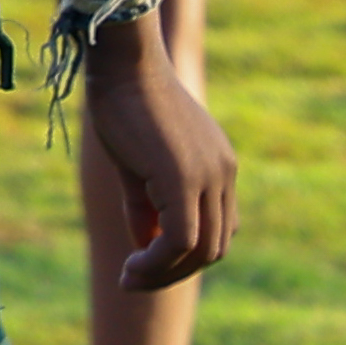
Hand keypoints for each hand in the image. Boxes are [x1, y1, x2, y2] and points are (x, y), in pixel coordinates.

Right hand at [78, 36, 237, 289]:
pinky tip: (132, 266)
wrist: (122, 63)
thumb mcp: (137, 166)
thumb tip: (146, 249)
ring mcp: (210, 175)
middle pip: (215, 247)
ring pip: (202, 249)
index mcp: (219, 167)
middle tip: (135, 281)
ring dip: (166, 274)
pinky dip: (159, 262)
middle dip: (176, 273)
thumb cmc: (124, 104)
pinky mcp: (186, 178)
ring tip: (130, 278)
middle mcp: (223, 173)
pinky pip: (181, 239)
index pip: (217, 230)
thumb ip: (146, 208)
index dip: (185, 258)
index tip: (145, 265)